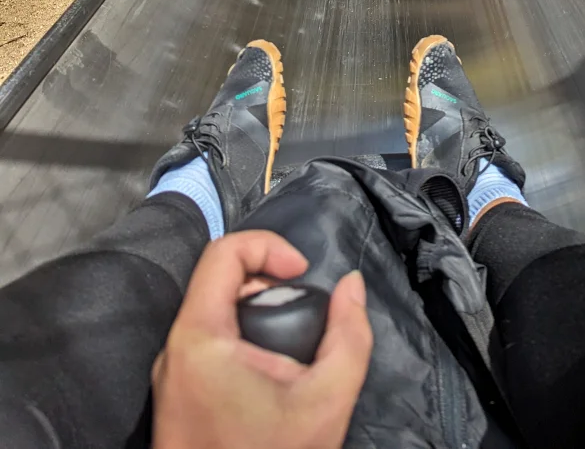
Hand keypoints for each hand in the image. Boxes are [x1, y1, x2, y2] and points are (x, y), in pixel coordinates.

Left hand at [152, 230, 372, 448]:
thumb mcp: (327, 401)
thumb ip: (349, 334)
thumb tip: (351, 285)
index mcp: (200, 339)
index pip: (224, 253)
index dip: (269, 247)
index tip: (303, 275)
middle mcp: (175, 349)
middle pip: (218, 280)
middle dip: (268, 283)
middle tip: (304, 313)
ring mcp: (170, 374)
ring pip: (212, 310)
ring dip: (256, 310)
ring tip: (292, 345)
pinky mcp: (174, 395)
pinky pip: (206, 341)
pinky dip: (242, 337)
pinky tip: (271, 372)